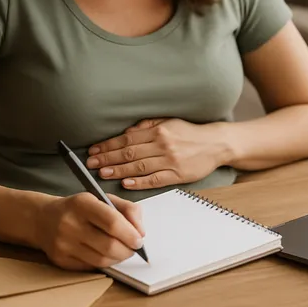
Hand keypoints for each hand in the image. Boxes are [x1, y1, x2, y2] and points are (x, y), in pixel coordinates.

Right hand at [37, 193, 144, 270]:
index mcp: (82, 203)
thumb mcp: (102, 198)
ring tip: (122, 251)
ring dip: (118, 258)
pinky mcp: (60, 260)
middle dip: (128, 250)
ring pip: (102, 260)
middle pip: (109, 245)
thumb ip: (127, 209)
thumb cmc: (79, 208)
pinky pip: (91, 267)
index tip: (139, 239)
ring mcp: (63, 243)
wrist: (43, 218)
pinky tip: (106, 255)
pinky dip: (104, 263)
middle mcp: (70, 223)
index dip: (130, 233)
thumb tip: (141, 232)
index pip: (112, 221)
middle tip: (133, 248)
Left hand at [86, 118, 226, 189]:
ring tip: (103, 173)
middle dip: (108, 158)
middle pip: (129, 152)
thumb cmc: (190, 133)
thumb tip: (128, 131)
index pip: (127, 138)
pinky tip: (127, 184)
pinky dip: (140, 182)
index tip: (94, 150)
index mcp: (158, 131)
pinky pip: (155, 180)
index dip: (108, 145)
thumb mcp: (169, 122)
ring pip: (139, 167)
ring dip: (119, 170)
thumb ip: (148, 125)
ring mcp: (170, 161)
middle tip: (91, 163)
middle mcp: (162, 145)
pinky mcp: (178, 175)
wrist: (216, 144)